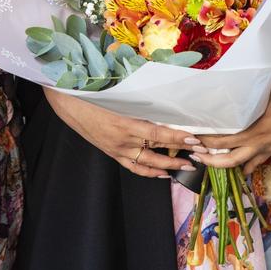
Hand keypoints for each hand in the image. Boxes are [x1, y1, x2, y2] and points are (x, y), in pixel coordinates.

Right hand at [43, 86, 201, 178]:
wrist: (70, 104)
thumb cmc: (95, 95)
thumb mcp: (120, 97)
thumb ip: (142, 102)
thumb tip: (167, 103)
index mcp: (127, 123)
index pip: (159, 134)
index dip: (178, 138)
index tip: (195, 140)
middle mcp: (124, 140)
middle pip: (158, 150)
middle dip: (181, 153)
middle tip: (201, 153)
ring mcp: (118, 149)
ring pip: (148, 163)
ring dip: (169, 166)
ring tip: (187, 167)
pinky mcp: (113, 153)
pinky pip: (134, 167)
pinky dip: (150, 172)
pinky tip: (163, 174)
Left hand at [191, 84, 270, 174]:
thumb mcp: (268, 91)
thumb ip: (249, 94)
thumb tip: (231, 88)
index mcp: (253, 127)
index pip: (221, 137)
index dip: (203, 138)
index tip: (191, 134)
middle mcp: (256, 142)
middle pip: (224, 155)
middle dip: (205, 155)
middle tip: (191, 150)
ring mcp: (265, 150)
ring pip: (237, 164)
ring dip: (219, 164)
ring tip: (205, 160)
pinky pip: (254, 165)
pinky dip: (243, 168)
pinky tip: (235, 167)